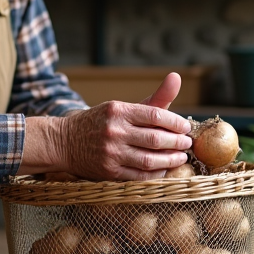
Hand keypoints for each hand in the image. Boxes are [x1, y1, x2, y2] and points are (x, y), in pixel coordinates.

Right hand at [20, 73, 192, 179]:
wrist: (65, 142)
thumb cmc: (101, 123)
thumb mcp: (123, 107)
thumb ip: (153, 98)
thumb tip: (176, 77)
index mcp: (119, 110)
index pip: (156, 115)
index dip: (176, 122)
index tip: (185, 127)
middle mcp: (114, 131)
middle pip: (155, 138)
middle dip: (177, 142)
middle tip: (187, 143)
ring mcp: (111, 153)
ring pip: (149, 159)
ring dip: (170, 160)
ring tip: (181, 157)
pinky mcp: (109, 172)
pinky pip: (139, 176)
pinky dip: (156, 174)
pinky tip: (165, 169)